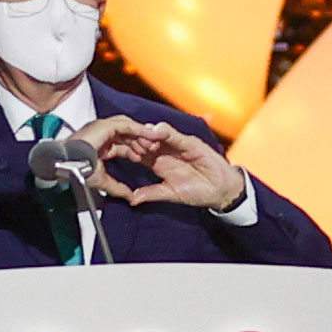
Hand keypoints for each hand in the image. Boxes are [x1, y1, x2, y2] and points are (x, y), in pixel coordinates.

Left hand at [90, 116, 245, 212]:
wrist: (219, 191)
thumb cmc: (197, 192)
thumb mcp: (170, 194)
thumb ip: (151, 193)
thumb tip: (132, 199)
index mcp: (158, 162)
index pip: (138, 152)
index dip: (126, 151)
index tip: (112, 151)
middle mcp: (165, 151)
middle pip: (145, 140)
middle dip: (133, 138)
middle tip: (121, 138)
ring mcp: (177, 145)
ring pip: (158, 135)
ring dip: (147, 134)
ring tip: (137, 134)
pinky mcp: (190, 143)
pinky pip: (176, 135)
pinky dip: (166, 132)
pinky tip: (157, 132)